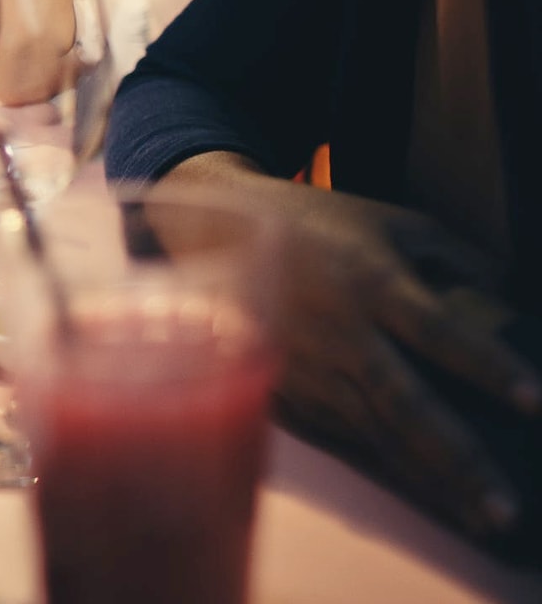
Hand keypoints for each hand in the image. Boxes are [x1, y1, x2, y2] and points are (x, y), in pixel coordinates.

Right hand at [147, 160, 541, 538]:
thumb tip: (506, 292)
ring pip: (377, 433)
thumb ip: (451, 254)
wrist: (224, 231)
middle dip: (456, 457)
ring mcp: (314, 365)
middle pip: (405, 403)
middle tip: (503, 507)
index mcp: (371, 280)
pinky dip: (389, 465)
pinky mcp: (294, 389)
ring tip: (478, 515)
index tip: (533, 399)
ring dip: (429, 479)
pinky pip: (348, 435)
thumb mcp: (389, 220)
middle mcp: (343, 330)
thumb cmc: (319, 222)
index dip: (485, 364)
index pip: (436, 329)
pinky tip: (428, 492)